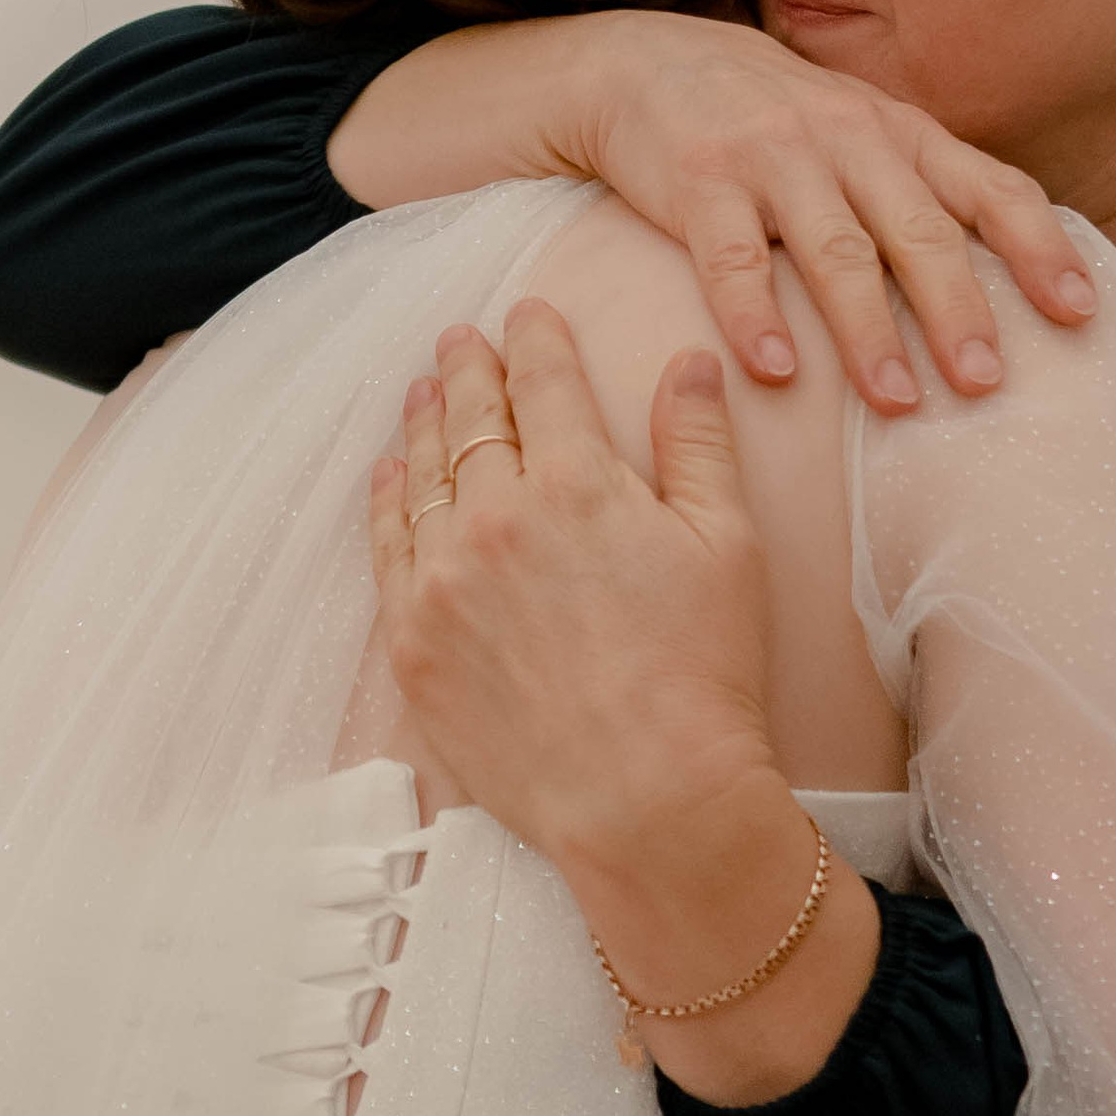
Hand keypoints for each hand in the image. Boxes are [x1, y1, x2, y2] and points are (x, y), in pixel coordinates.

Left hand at [367, 301, 880, 1099]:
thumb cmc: (705, 676)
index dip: (536, 338)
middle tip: (462, 338)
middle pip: (473, 417)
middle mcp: (495, 518)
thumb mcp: (728, 544)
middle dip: (471, 368)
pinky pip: (387, 549)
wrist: (648, 803)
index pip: (544, 381)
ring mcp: (443, 581)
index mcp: (577, 482)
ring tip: (426, 391)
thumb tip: (690, 361)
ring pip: (423, 475)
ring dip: (426, 423)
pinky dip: (388, 500)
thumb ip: (698, 442)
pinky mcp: (413, 643)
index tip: (529, 312)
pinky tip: (391, 475)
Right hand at [561, 14, 1092, 413]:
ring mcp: (775, 155)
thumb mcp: (860, 135)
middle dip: (957, 308)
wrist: (647, 63)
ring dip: (868, 330)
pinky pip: (732, 256)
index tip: (1081, 313)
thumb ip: (922, 194)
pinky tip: (774, 370)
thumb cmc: (775, 122)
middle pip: (919, 230)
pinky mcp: (700, 179)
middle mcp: (850, 137)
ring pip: (835, 249)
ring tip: (897, 403)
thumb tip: (1013, 288)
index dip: (1040, 248)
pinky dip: (754, 314)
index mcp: (902, 133)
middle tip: (987, 383)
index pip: (990, 187)